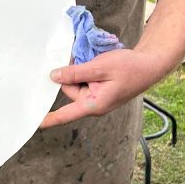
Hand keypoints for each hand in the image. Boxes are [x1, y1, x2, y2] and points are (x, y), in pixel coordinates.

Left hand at [41, 48, 167, 127]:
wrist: (149, 65)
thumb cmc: (128, 67)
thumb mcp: (99, 67)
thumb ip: (75, 73)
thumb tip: (54, 76)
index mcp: (94, 104)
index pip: (66, 114)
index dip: (49, 118)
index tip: (35, 123)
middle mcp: (94, 104)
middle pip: (70, 90)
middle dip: (72, 73)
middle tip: (85, 60)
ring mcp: (97, 97)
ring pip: (77, 83)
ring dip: (80, 70)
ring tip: (95, 61)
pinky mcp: (100, 90)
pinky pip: (86, 81)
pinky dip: (87, 71)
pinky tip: (97, 63)